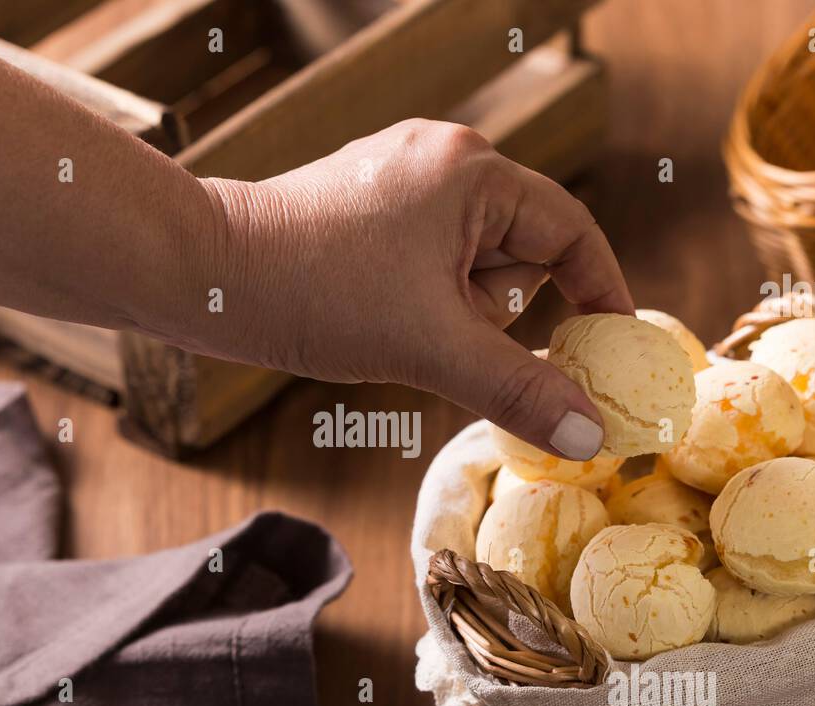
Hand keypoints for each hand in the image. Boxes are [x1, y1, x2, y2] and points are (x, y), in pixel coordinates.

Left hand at [193, 119, 632, 459]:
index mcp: (472, 171)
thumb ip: (518, 389)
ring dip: (453, 315)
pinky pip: (427, 265)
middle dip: (494, 312)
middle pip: (518, 252)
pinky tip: (377, 320)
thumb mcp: (431, 347)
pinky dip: (421, 305)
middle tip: (452, 342)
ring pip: (469, 266)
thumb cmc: (316, 292)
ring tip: (397, 328)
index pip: (571, 232)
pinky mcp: (365, 209)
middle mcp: (442, 161)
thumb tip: (590, 435)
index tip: (610, 352)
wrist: (204, 276)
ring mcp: (399, 182)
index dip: (599, 294)